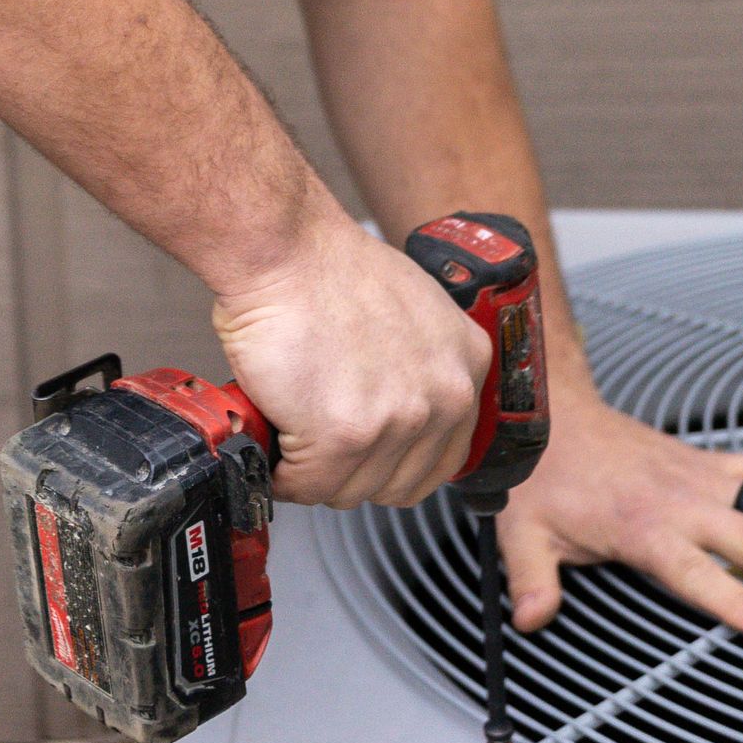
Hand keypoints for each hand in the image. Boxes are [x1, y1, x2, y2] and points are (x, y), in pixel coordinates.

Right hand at [213, 213, 490, 507]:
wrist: (287, 251)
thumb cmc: (329, 268)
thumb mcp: (412, 311)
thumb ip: (419, 367)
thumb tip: (396, 411)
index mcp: (466, 364)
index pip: (444, 457)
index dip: (394, 462)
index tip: (367, 456)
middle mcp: (446, 395)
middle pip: (399, 484)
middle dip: (352, 472)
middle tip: (320, 443)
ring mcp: (400, 419)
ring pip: (350, 491)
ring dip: (314, 472)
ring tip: (294, 430)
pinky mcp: (346, 436)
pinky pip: (307, 486)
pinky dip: (282, 472)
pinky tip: (275, 435)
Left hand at [499, 381, 742, 639]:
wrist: (551, 416)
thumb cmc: (541, 478)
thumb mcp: (522, 534)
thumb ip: (533, 581)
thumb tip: (532, 622)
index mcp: (643, 528)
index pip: (697, 574)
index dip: (736, 601)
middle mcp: (684, 503)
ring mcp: (702, 479)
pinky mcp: (709, 462)